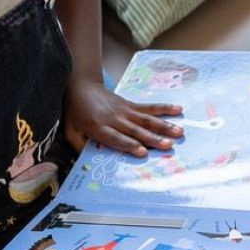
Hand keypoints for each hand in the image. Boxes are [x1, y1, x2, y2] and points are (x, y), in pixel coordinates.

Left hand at [64, 78, 183, 156]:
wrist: (81, 86)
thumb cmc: (75, 113)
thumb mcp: (70, 132)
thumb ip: (80, 147)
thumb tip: (90, 163)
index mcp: (98, 127)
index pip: (115, 138)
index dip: (129, 145)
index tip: (142, 152)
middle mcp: (114, 119)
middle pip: (136, 130)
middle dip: (153, 138)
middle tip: (168, 146)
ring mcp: (124, 110)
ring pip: (146, 119)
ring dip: (163, 126)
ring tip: (179, 132)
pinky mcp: (131, 104)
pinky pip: (148, 107)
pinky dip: (164, 108)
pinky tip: (178, 109)